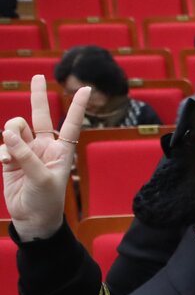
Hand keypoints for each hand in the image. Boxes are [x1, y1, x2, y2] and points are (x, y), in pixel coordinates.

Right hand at [1, 78, 87, 241]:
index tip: (86, 89)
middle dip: (38, 96)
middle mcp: (44, 147)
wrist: (31, 218)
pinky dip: (2, 151)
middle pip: (39, 116)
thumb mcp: (41, 178)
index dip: (77, 107)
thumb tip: (8, 134)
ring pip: (15, 128)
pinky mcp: (10, 158)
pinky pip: (2, 144)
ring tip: (10, 157)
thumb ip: (25, 155)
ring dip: (10, 135)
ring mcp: (26, 151)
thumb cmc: (46, 200)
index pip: (70, 124)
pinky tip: (5, 164)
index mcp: (61, 151)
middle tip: (38, 76)